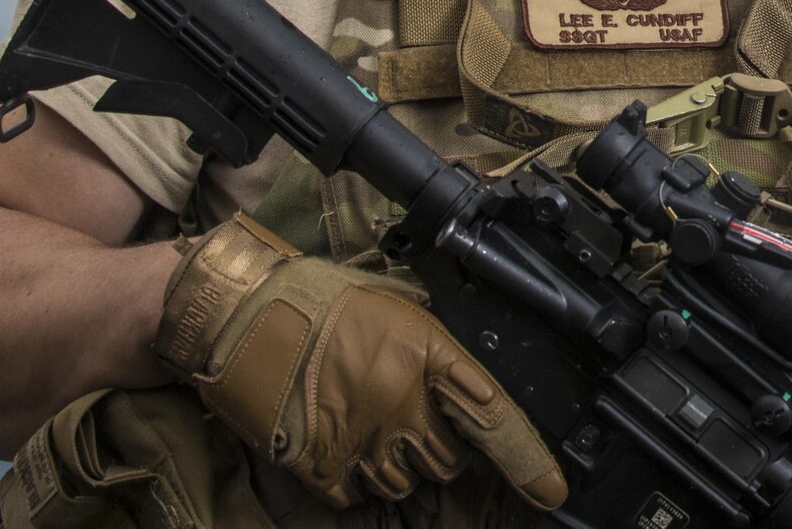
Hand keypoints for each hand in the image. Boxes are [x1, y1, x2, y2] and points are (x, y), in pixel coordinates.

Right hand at [152, 215, 565, 510]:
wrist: (243, 314)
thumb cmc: (317, 298)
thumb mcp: (397, 303)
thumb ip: (435, 343)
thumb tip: (463, 373)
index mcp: (427, 355)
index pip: (493, 417)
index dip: (528, 460)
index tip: (549, 490)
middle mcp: (402, 404)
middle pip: (450, 460)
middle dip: (441, 445)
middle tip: (410, 415)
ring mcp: (362, 440)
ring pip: (407, 481)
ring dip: (398, 461)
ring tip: (367, 418)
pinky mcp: (322, 468)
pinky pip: (359, 493)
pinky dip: (356, 476)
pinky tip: (339, 438)